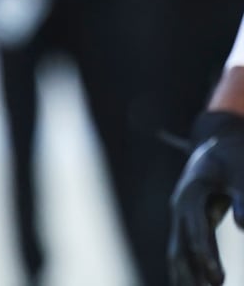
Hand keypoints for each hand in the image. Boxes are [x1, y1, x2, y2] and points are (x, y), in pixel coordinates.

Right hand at [170, 111, 243, 285]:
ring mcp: (180, 216)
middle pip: (179, 248)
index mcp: (191, 194)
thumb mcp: (241, 172)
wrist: (218, 142)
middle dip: (192, 276)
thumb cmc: (234, 157)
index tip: (218, 280)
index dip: (206, 256)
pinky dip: (187, 270)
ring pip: (177, 253)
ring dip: (186, 277)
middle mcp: (180, 208)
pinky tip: (197, 284)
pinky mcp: (186, 222)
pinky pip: (182, 251)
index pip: (196, 232)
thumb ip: (243, 198)